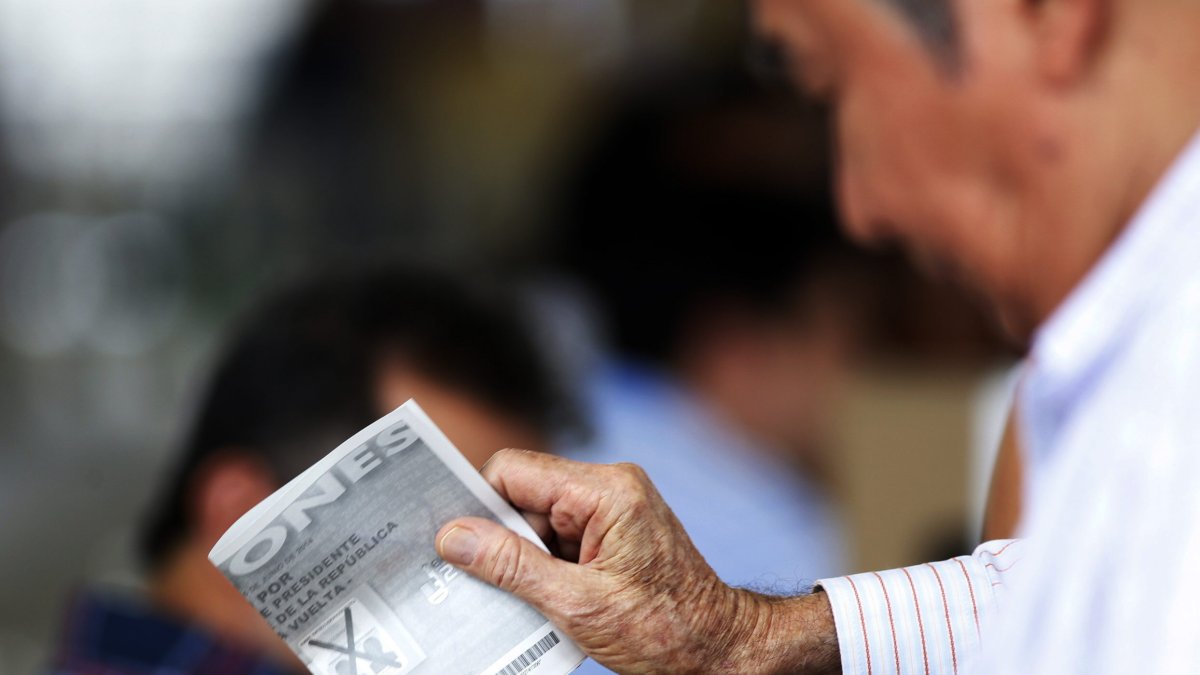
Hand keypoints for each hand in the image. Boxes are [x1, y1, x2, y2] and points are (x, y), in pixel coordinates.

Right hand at [434, 450, 838, 673]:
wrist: (719, 650)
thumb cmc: (663, 629)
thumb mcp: (575, 603)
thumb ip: (510, 566)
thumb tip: (453, 537)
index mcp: (604, 491)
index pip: (514, 471)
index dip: (480, 505)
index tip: (453, 542)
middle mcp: (609, 487)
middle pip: (522, 496)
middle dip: (503, 541)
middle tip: (487, 585)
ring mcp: (613, 508)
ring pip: (536, 520)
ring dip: (524, 561)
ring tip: (531, 603)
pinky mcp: (613, 531)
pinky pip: (558, 537)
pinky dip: (545, 568)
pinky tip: (546, 602)